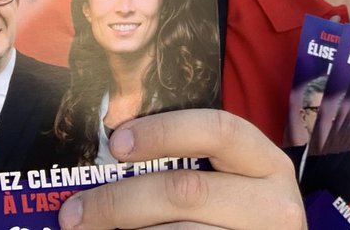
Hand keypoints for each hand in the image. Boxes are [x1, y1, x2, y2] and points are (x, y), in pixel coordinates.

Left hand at [57, 110, 303, 229]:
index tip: (117, 142)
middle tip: (74, 212)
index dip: (166, 131)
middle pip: (186, 191)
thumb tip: (116, 153)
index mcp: (269, 165)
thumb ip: (194, 167)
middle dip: (120, 200)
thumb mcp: (235, 186)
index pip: (220, 131)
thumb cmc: (239, 219)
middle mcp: (274, 205)